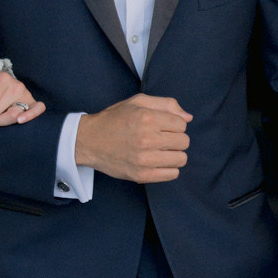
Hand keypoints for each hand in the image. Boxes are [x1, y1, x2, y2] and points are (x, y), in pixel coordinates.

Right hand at [72, 94, 190, 181]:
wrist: (89, 141)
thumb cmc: (114, 120)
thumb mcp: (137, 102)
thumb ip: (165, 104)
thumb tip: (188, 117)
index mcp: (147, 118)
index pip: (182, 124)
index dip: (174, 124)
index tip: (163, 126)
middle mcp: (146, 139)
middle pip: (184, 142)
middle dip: (176, 138)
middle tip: (162, 138)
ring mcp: (144, 159)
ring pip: (181, 159)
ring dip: (174, 154)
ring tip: (160, 150)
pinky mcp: (142, 175)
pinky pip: (172, 174)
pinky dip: (169, 168)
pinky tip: (157, 161)